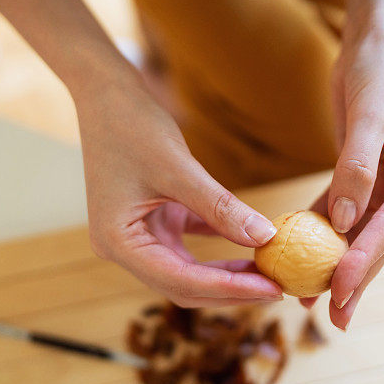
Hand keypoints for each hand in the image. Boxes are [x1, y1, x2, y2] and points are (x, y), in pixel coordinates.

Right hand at [75, 77, 282, 307]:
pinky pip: (187, 246)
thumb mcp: (179, 169)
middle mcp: (122, 248)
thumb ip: (221, 207)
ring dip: (225, 273)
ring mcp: (135, 236)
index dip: (228, 289)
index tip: (270, 289)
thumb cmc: (132, 125)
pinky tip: (249, 247)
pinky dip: (217, 249)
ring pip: (187, 271)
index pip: (179, 281)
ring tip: (266, 271)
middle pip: (182, 285)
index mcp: (118, 242)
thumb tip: (265, 237)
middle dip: (230, 289)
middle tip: (277, 285)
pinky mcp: (150, 221)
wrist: (106, 94)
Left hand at [306, 16, 383, 329]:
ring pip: (358, 230)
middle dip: (353, 277)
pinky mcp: (363, 172)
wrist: (379, 32)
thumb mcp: (371, 112)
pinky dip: (318, 228)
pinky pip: (340, 207)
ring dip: (332, 260)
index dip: (363, 261)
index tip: (338, 292)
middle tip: (332, 318)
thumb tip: (341, 222)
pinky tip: (297, 251)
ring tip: (307, 294)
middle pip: (379, 239)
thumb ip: (356, 168)